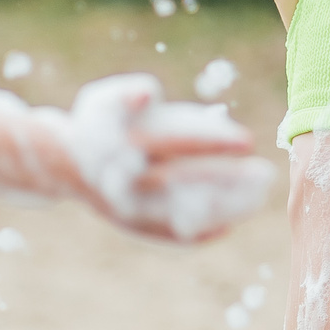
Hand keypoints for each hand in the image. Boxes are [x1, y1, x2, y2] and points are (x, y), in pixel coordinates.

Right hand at [62, 74, 273, 243]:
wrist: (63, 165)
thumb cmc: (99, 124)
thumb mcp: (103, 101)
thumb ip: (128, 94)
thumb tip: (148, 95)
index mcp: (117, 144)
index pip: (172, 140)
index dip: (211, 140)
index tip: (249, 140)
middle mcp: (121, 181)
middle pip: (181, 182)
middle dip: (226, 180)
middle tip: (265, 176)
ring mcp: (126, 209)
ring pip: (178, 213)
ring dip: (221, 208)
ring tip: (258, 197)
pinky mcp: (133, 227)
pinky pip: (169, 235)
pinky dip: (199, 232)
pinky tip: (231, 223)